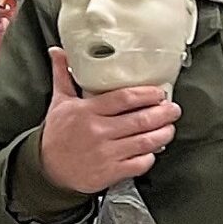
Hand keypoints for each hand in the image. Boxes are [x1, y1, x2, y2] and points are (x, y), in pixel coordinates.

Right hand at [36, 47, 178, 194]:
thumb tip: (58, 51)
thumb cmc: (57, 134)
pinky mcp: (112, 172)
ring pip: (145, 141)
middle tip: (173, 109)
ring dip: (163, 134)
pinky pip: (140, 163)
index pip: (124, 98)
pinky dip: (151, 156)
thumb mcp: (60, 102)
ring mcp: (106, 153)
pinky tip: (154, 150)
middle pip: (141, 119)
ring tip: (170, 127)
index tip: (159, 93)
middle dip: (163, 114)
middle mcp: (98, 131)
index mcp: (87, 111)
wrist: (48, 169)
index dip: (147, 95)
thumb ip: (63, 76)